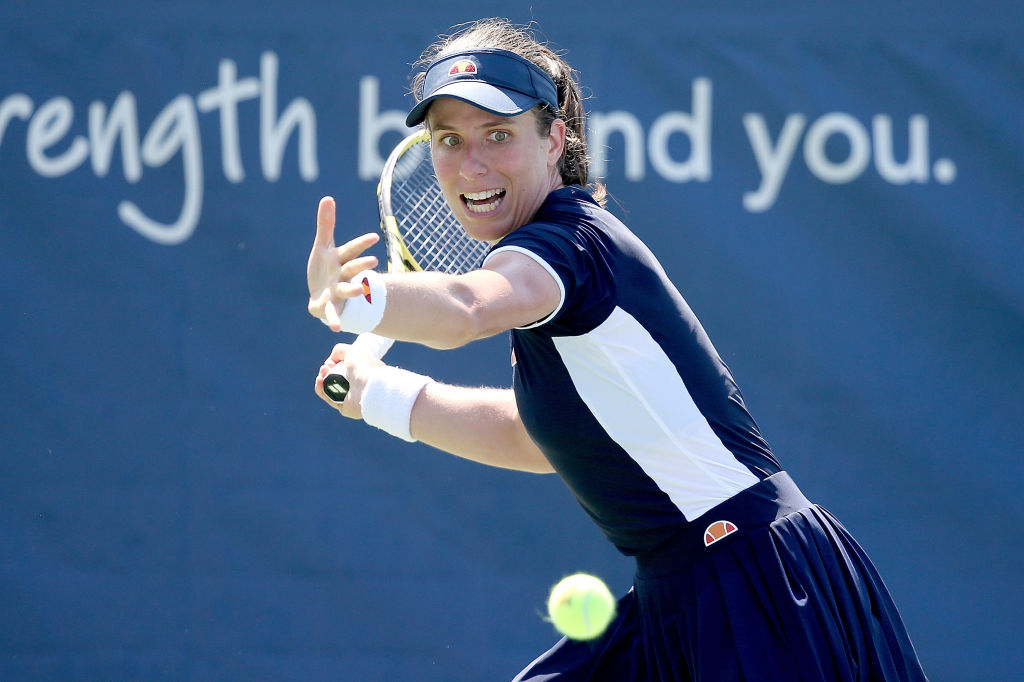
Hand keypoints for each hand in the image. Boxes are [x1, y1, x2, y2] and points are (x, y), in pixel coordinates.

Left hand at [306, 196, 380, 330]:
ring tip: (360, 290)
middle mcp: (343, 276)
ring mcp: (338, 292)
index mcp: (341, 260)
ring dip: (354, 290)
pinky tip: (335, 328)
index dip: (362, 244)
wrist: (321, 296)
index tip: (374, 237)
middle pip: (352, 269)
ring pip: (347, 290)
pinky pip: (333, 313)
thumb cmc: (324, 270)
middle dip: (362, 265)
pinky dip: (334, 320)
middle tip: (373, 260)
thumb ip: (326, 224)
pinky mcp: (329, 306)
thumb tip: (327, 198)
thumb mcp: (323, 247)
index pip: (352, 250)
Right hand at [313, 342, 384, 418]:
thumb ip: (340, 350)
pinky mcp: (345, 407)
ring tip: (322, 373)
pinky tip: (319, 380)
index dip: (335, 363)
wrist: (369, 388)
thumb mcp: (352, 351)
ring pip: (331, 387)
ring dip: (323, 378)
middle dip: (327, 370)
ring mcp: (352, 397)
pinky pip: (329, 398)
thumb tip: (331, 361)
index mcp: (364, 371)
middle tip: (325, 368)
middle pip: (336, 377)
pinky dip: (321, 389)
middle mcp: (358, 384)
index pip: (347, 367)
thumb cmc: (364, 368)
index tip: (332, 361)